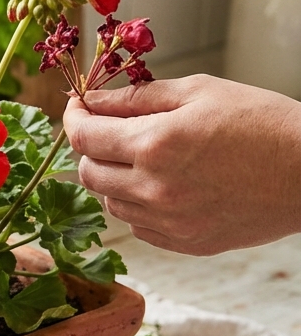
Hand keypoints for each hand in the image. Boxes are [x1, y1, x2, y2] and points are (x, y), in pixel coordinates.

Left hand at [63, 75, 300, 254]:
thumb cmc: (262, 122)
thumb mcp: (199, 92)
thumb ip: (136, 97)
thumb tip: (91, 100)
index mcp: (155, 145)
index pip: (83, 136)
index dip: (72, 118)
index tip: (77, 107)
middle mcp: (155, 189)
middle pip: (88, 173)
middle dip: (89, 148)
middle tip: (107, 130)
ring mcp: (171, 222)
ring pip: (110, 202)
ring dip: (112, 177)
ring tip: (141, 156)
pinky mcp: (187, 243)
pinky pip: (138, 227)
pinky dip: (137, 205)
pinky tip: (161, 184)